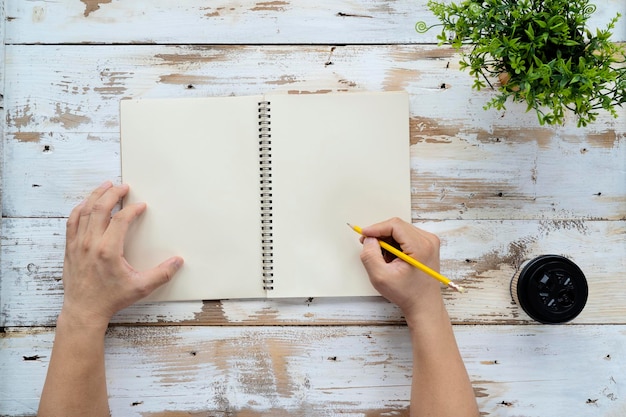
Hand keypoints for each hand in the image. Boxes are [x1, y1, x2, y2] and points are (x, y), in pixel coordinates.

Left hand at [60, 181, 182, 326]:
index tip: (141, 206)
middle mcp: (90, 244)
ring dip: (95, 196)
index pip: (120, 219)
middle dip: (113, 194)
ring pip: (84, 211)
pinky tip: (86, 204)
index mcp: (108, 250)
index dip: (132, 209)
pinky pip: (72, 221)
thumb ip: (162, 274)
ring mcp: (77, 244)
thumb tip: (178, 261)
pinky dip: (79, 209)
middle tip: (123, 187)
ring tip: (106, 186)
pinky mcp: (70, 248)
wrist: (84, 311)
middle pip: (100, 208)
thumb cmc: (110, 299)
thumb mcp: (141, 287)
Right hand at [358, 217, 441, 321]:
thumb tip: (369, 239)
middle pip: (397, 226)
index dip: (376, 228)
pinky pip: (405, 236)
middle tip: (368, 245)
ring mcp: (429, 242)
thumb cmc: (407, 293)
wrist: (423, 304)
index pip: (395, 225)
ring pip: (400, 230)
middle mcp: (428, 240)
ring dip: (387, 240)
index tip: (363, 234)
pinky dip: (394, 243)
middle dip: (380, 234)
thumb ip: (370, 255)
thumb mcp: (380, 277)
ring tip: (382, 257)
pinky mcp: (427, 245)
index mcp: (421, 247)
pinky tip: (391, 257)